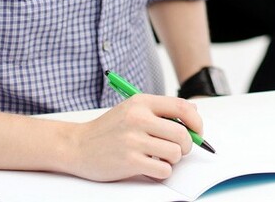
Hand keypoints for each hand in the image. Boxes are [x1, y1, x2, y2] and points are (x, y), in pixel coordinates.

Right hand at [64, 94, 200, 180]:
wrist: (77, 145)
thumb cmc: (108, 129)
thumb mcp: (132, 109)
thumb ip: (161, 110)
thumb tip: (194, 111)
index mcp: (141, 102)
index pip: (181, 107)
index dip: (196, 121)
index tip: (197, 131)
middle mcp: (138, 118)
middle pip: (182, 134)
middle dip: (186, 146)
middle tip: (178, 150)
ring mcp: (133, 140)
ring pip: (175, 153)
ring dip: (172, 160)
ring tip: (158, 158)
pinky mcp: (130, 161)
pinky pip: (163, 170)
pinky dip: (161, 172)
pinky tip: (150, 168)